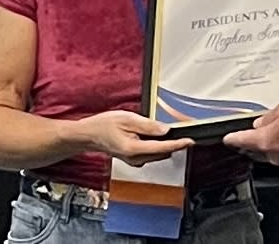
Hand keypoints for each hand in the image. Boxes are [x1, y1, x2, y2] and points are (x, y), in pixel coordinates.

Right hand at [74, 110, 193, 166]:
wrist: (88, 135)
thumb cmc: (104, 126)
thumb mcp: (127, 118)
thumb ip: (148, 125)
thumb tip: (165, 130)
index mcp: (133, 149)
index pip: (162, 148)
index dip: (178, 144)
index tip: (190, 141)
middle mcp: (135, 159)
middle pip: (162, 152)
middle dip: (173, 142)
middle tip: (182, 130)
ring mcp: (133, 161)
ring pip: (157, 154)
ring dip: (164, 144)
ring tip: (165, 130)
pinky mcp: (133, 158)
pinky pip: (150, 153)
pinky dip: (156, 145)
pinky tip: (152, 135)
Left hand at [223, 99, 278, 166]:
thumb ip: (269, 116)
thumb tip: (263, 121)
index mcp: (266, 141)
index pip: (241, 141)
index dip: (232, 138)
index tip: (228, 138)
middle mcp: (275, 155)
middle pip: (257, 149)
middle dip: (254, 140)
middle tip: (258, 128)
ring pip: (273, 152)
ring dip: (274, 141)